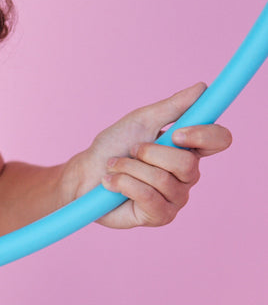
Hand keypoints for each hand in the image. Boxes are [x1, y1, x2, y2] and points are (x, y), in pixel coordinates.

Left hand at [70, 81, 232, 227]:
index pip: (219, 140)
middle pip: (187, 163)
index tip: (176, 132)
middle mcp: (188, 175)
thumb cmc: (113, 147)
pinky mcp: (161, 216)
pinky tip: (112, 184)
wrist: (84, 175)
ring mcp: (176, 197)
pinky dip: (123, 184)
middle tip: (131, 150)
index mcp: (189, 148)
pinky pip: (149, 197)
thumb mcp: (141, 120)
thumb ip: (173, 107)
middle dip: (149, 153)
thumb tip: (202, 88)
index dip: (204, 135)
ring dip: (130, 168)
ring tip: (116, 167)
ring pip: (163, 179)